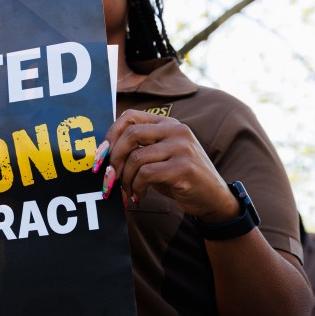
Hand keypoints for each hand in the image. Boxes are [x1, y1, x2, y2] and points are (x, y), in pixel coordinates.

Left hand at [96, 110, 238, 221]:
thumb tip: (103, 153)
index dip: (110, 136)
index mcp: (168, 123)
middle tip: (109, 179)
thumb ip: (139, 147)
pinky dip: (136, 188)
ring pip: (136, 157)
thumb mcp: (159, 156)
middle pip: (130, 135)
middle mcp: (176, 130)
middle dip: (113, 159)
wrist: (213, 198)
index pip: (129, 116)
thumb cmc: (179, 178)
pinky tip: (139, 196)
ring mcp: (182, 147)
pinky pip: (146, 174)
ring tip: (128, 191)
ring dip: (125, 179)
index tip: (101, 157)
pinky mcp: (183, 167)